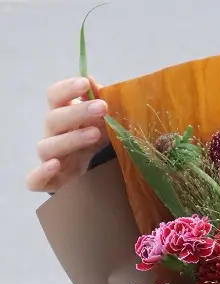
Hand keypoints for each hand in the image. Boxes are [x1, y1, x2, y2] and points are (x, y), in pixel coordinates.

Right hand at [26, 76, 108, 192]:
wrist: (92, 177)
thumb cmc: (93, 143)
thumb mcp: (101, 123)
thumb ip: (99, 104)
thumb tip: (95, 82)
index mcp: (62, 117)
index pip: (55, 97)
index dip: (67, 89)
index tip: (85, 83)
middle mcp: (52, 135)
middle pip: (54, 119)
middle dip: (78, 112)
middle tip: (102, 107)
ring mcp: (49, 159)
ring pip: (48, 147)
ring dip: (71, 138)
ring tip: (95, 134)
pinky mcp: (50, 182)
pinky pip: (35, 179)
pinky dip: (41, 172)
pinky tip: (55, 165)